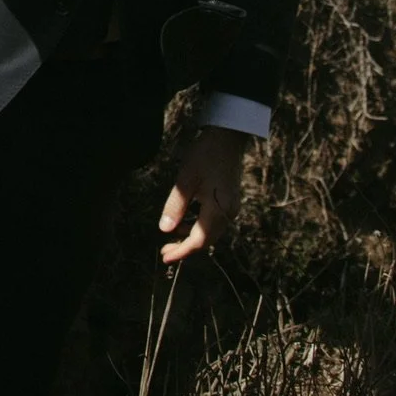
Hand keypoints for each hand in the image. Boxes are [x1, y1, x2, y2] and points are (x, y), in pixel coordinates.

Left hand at [158, 125, 246, 264]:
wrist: (228, 137)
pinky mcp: (230, 201)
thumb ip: (176, 206)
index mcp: (219, 209)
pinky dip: (198, 226)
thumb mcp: (186, 180)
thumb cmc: (205, 155)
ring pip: (210, 232)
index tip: (165, 257)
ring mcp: (231, 207)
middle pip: (206, 240)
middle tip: (164, 250)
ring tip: (170, 237)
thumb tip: (164, 230)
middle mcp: (228, 213)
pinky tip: (183, 221)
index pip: (199, 241)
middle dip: (185, 247)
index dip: (182, 251)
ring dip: (190, 237)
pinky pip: (213, 222)